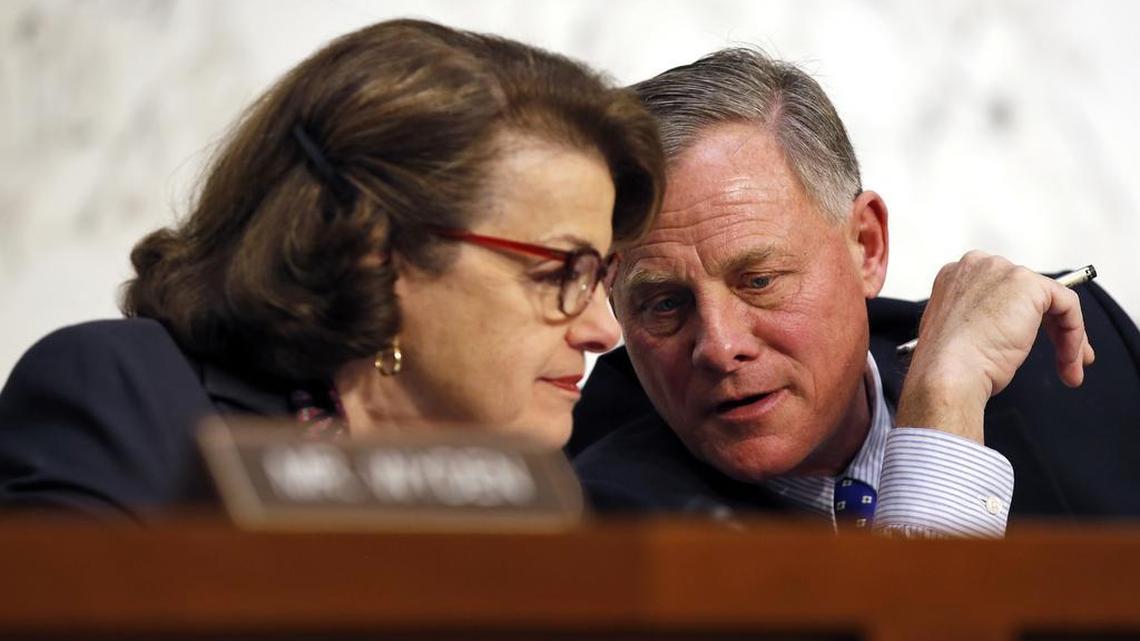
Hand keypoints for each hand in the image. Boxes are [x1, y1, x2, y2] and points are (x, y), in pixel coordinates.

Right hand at [895, 251, 1094, 442]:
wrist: (949, 373)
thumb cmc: (948, 364)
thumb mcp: (960, 335)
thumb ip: (979, 321)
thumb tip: (1005, 333)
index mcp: (955, 278)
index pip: (1000, 290)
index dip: (1021, 318)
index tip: (1030, 343)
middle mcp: (977, 267)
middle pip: (1028, 294)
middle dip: (1051, 328)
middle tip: (1064, 357)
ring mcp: (1003, 272)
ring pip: (1051, 301)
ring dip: (1066, 337)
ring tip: (1068, 368)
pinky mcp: (1029, 284)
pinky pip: (1067, 304)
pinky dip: (1074, 333)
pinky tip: (1069, 357)